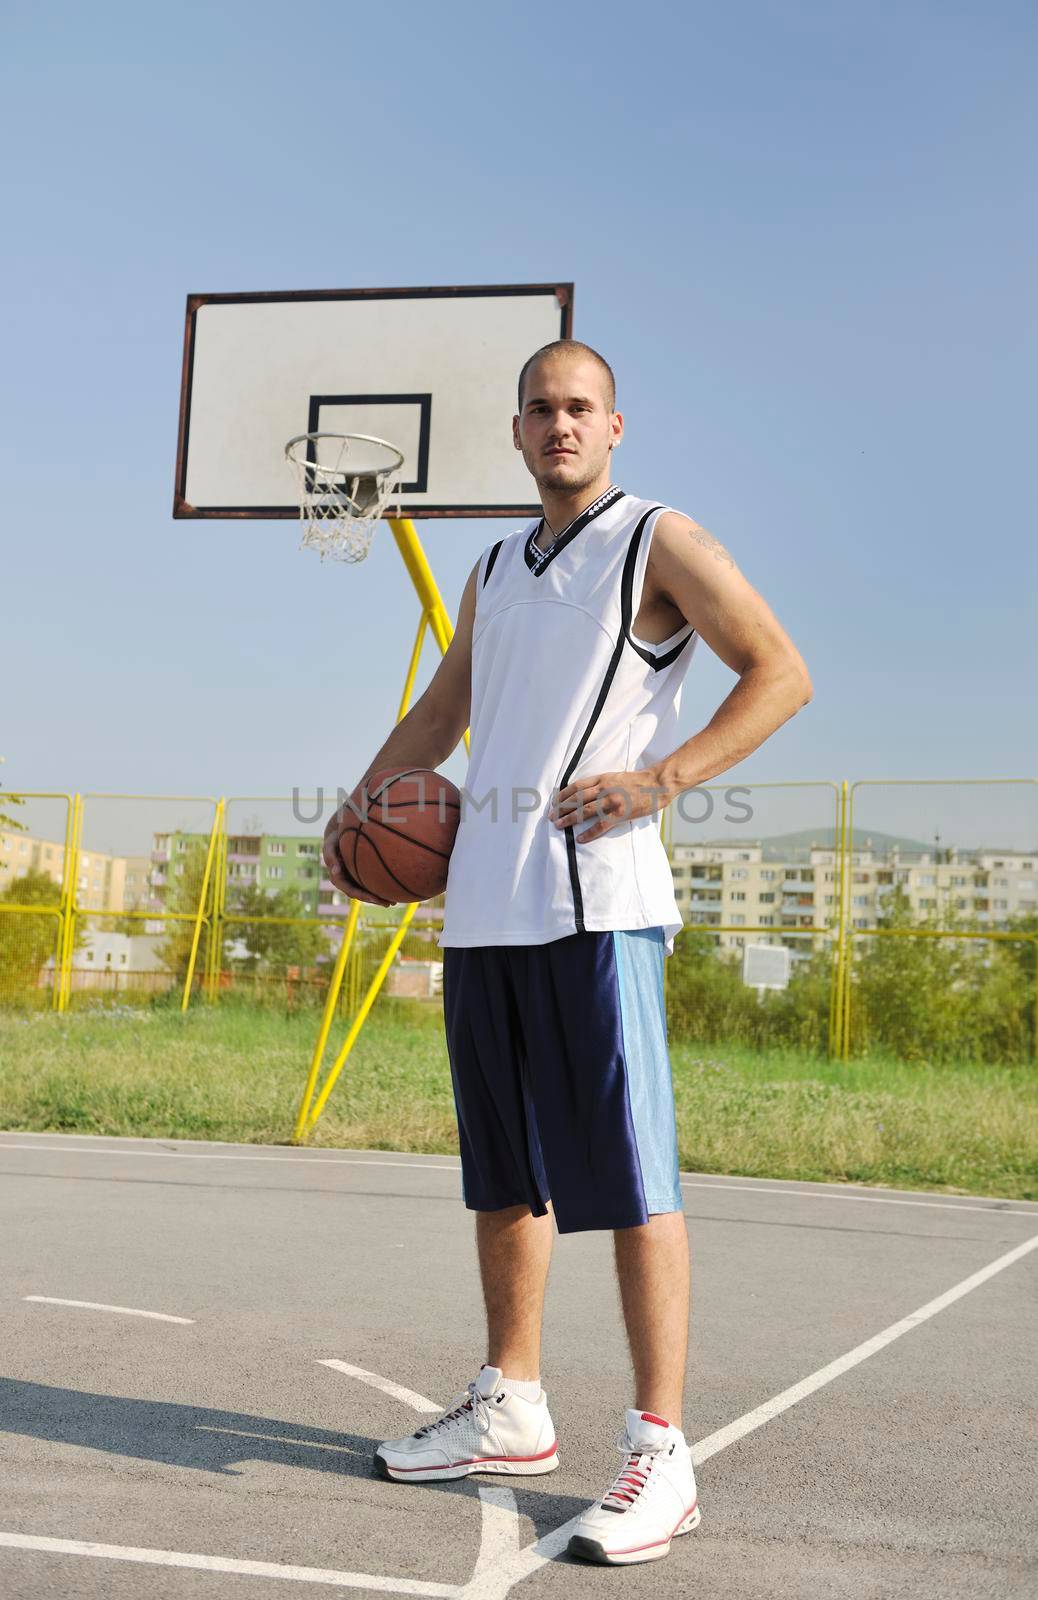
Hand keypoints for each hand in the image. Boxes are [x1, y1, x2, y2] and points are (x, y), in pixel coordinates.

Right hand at [322, 799, 392, 907]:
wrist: (339, 834)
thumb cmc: (335, 839)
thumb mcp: (329, 845)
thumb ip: (329, 856)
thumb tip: (334, 871)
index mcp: (338, 878)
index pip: (351, 891)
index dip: (362, 896)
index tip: (373, 899)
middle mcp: (347, 881)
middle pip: (362, 895)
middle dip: (375, 900)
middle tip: (388, 904)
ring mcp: (354, 879)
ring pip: (368, 892)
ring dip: (380, 898)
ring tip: (394, 902)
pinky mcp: (361, 875)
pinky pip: (372, 883)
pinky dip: (382, 888)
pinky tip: (395, 890)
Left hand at [548, 768, 670, 843]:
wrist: (656, 784)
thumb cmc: (637, 781)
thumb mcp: (615, 777)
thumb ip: (601, 784)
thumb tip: (585, 793)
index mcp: (602, 778)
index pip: (577, 786)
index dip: (563, 794)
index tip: (554, 802)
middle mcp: (604, 788)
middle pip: (577, 798)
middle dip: (561, 807)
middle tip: (551, 816)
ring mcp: (612, 801)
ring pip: (585, 811)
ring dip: (569, 818)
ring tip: (558, 825)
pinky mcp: (620, 813)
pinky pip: (601, 825)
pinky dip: (589, 833)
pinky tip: (580, 838)